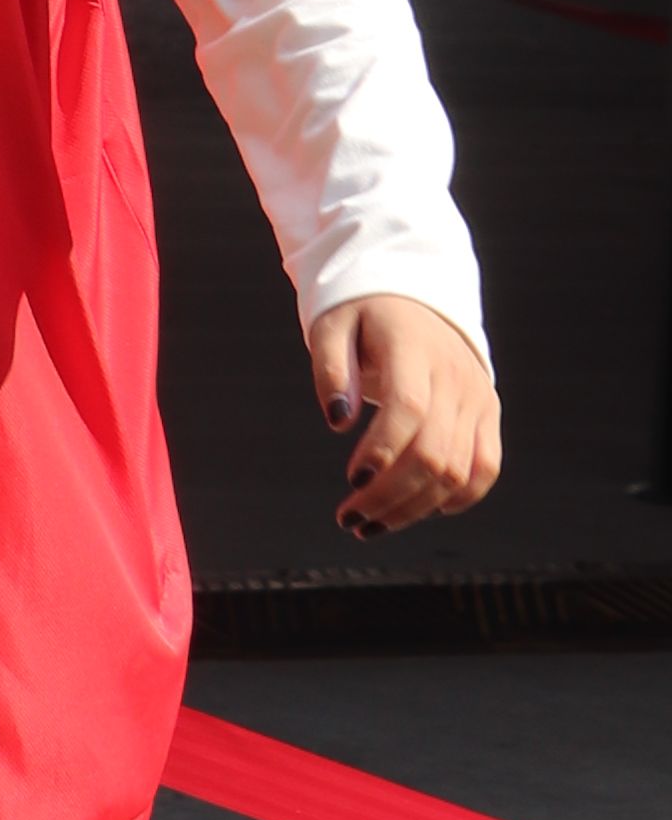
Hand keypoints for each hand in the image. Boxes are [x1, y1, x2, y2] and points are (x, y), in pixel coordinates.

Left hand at [311, 294, 501, 533]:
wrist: (415, 293)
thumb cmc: (363, 314)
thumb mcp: (332, 324)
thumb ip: (330, 368)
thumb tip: (337, 421)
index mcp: (414, 349)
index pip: (408, 408)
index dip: (383, 450)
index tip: (353, 481)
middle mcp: (454, 376)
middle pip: (433, 451)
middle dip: (390, 496)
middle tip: (350, 520)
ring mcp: (477, 397)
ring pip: (458, 470)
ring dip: (414, 508)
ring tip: (371, 525)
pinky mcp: (488, 413)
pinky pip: (486, 468)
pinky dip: (459, 498)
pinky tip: (420, 511)